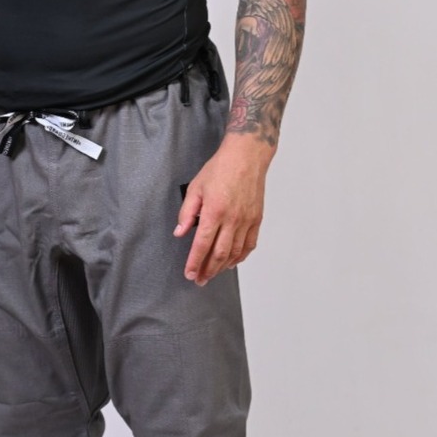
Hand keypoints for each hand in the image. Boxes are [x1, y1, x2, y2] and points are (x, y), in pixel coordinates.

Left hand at [174, 139, 272, 284]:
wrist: (246, 157)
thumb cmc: (220, 169)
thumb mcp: (196, 187)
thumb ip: (187, 212)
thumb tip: (180, 232)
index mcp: (214, 211)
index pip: (202, 244)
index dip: (195, 262)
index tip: (190, 273)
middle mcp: (232, 219)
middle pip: (219, 254)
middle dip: (208, 270)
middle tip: (199, 280)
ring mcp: (246, 220)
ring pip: (235, 252)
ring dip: (223, 267)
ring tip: (213, 274)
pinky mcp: (256, 219)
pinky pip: (249, 244)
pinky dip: (241, 257)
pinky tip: (232, 262)